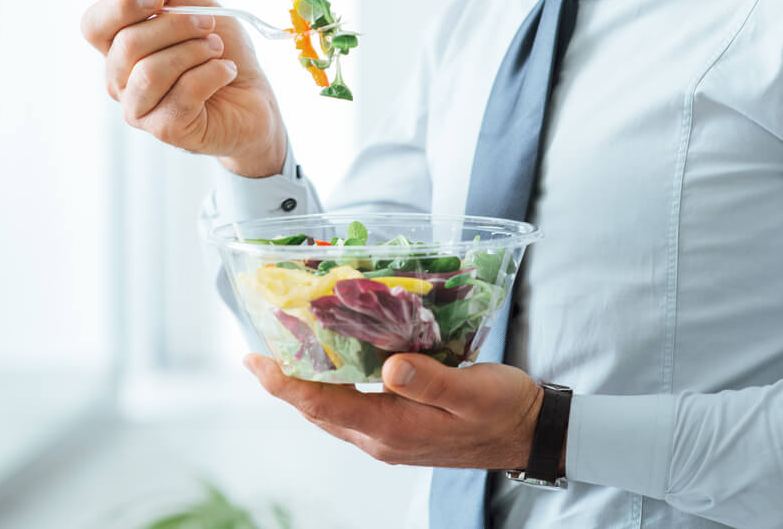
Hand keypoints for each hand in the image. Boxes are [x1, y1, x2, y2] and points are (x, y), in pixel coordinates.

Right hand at [80, 0, 286, 176]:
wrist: (256, 100)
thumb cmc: (222, 53)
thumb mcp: (197, 6)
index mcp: (119, 49)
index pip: (94, 25)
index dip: (121, 6)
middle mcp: (121, 81)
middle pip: (127, 44)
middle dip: (175, 25)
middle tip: (208, 25)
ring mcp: (140, 109)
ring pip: (151, 72)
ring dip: (194, 51)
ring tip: (217, 49)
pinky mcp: (166, 130)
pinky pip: (184, 93)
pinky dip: (213, 74)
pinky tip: (226, 72)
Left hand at [244, 352, 554, 470]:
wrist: (527, 433)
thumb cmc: (503, 409)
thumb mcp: (473, 391)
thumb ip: (431, 380)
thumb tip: (391, 367)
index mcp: (393, 428)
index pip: (324, 406)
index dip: (285, 383)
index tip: (255, 360)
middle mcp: (382, 437)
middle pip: (318, 410)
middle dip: (285, 381)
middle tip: (260, 345)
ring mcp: (389, 436)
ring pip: (332, 410)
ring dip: (305, 384)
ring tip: (285, 350)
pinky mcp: (399, 428)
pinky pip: (352, 407)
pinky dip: (332, 385)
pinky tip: (332, 362)